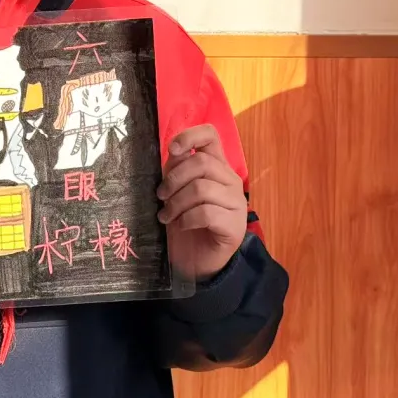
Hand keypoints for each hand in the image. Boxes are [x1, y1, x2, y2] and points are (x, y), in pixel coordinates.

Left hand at [157, 125, 246, 281]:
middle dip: (174, 179)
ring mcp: (236, 203)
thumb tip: (173, 152)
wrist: (195, 261)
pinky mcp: (235, 226)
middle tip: (161, 197)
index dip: (190, 136)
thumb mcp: (175, 191)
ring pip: (202, 188)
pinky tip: (181, 226)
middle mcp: (230, 180)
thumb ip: (176, 170)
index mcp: (216, 166)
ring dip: (176, 203)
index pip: (210, 136)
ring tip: (166, 216)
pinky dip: (186, 219)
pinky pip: (206, 213)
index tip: (173, 150)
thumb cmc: (184, 222)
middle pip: (202, 163)